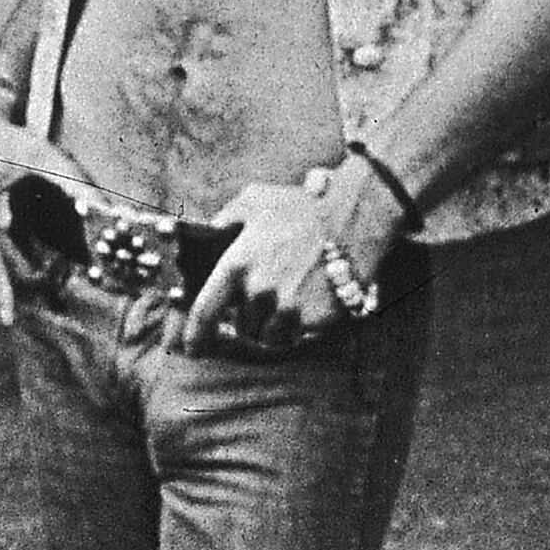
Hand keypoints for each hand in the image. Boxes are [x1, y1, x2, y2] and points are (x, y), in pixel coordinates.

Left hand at [181, 163, 409, 357]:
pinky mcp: (316, 322)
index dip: (195, 336)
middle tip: (272, 296)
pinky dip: (302, 328)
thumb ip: (223, 220)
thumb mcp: (254, 201)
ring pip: (271, 337)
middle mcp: (259, 292)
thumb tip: (205, 236)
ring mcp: (289, 310)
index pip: (205, 313)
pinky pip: (299, 338)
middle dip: (252, 317)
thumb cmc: (303, 206)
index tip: (192, 348)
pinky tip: (313, 302)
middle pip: (244, 327)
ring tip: (295, 297)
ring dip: (276, 326)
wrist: (357, 216)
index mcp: (236, 265)